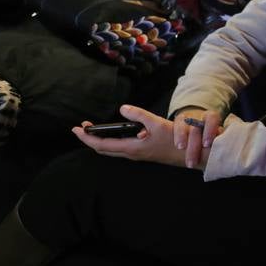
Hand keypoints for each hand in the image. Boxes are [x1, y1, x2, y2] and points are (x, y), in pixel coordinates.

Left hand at [74, 104, 220, 169]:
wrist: (188, 156)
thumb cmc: (174, 141)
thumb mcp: (157, 124)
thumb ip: (139, 115)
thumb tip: (122, 108)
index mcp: (131, 148)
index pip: (101, 144)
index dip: (87, 137)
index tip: (77, 129)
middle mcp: (130, 153)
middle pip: (103, 149)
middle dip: (90, 138)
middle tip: (82, 128)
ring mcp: (136, 154)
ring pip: (111, 149)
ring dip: (100, 140)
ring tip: (94, 129)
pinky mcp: (141, 152)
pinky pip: (120, 148)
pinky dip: (111, 141)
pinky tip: (116, 133)